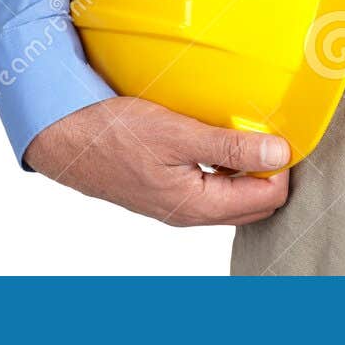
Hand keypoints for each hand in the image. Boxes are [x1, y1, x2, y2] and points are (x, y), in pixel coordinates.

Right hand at [23, 97, 290, 226]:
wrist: (64, 138)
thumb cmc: (112, 134)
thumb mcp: (176, 133)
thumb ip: (230, 146)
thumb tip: (279, 154)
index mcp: (197, 206)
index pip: (268, 197)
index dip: (280, 164)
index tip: (276, 131)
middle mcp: (190, 213)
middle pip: (255, 202)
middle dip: (268, 170)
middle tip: (263, 131)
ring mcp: (177, 204)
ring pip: (232, 193)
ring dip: (245, 167)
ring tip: (239, 131)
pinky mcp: (166, 190)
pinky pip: (210, 185)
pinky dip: (222, 165)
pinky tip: (213, 138)